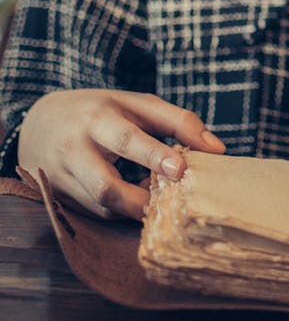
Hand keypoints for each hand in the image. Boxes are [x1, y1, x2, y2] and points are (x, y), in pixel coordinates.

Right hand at [18, 89, 225, 219]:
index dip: (155, 156)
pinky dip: (124, 212)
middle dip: (140, 198)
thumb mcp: (136, 105)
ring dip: (137, 208)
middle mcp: (76, 150)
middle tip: (171, 204)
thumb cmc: (102, 111)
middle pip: (106, 185)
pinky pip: (98, 215)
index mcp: (98, 118)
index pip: (128, 140)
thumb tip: (219, 150)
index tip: (182, 169)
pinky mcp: (60, 200)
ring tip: (163, 201)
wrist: (38, 123)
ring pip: (104, 207)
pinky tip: (143, 202)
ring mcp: (64, 180)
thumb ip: (179, 122)